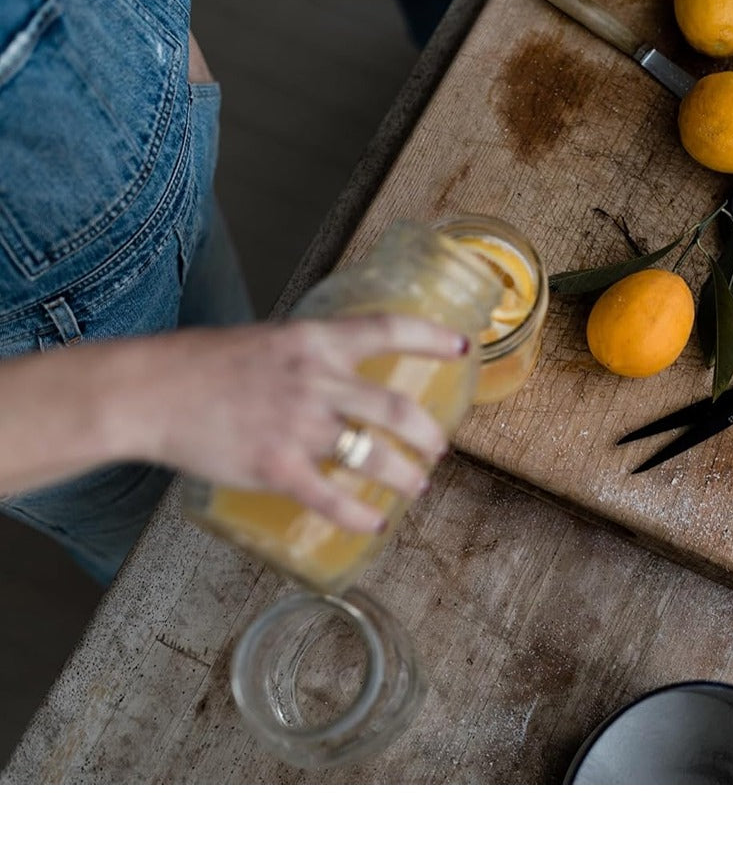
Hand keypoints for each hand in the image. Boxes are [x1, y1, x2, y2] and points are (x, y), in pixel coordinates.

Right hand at [122, 315, 469, 531]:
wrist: (147, 392)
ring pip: (374, 454)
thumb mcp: (266, 342)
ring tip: (418, 485)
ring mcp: (298, 425)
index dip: (432, 338)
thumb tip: (338, 378)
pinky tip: (375, 523)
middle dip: (428, 433)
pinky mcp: (276, 467)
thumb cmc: (200, 365)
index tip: (464, 350)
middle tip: (438, 446)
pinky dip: (361, 515)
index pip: (388, 330)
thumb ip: (308, 358)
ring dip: (406, 474)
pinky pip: (332, 498)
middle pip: (394, 408)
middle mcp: (314, 380)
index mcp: (313, 341)